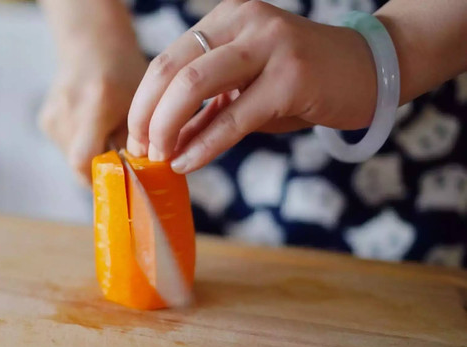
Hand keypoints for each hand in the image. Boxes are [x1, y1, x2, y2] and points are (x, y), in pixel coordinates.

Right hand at [39, 38, 147, 183]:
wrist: (91, 45)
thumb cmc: (123, 73)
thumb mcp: (140, 103)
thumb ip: (137, 141)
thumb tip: (138, 179)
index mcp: (95, 104)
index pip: (84, 159)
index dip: (101, 178)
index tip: (120, 182)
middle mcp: (67, 111)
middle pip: (79, 162)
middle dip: (102, 168)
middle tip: (121, 158)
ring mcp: (51, 116)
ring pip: (73, 158)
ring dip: (93, 156)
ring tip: (106, 134)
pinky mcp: (45, 121)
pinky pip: (66, 147)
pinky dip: (82, 144)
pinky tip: (92, 125)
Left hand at [126, 0, 377, 173]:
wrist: (373, 68)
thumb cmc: (302, 83)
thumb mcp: (245, 91)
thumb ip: (204, 111)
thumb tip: (162, 145)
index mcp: (226, 19)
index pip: (165, 60)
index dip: (142, 103)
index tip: (135, 138)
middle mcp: (244, 21)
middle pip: (169, 70)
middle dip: (146, 116)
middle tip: (141, 151)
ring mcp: (269, 44)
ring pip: (192, 86)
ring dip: (166, 128)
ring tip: (159, 157)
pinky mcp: (291, 76)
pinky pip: (233, 116)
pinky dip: (203, 145)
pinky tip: (187, 163)